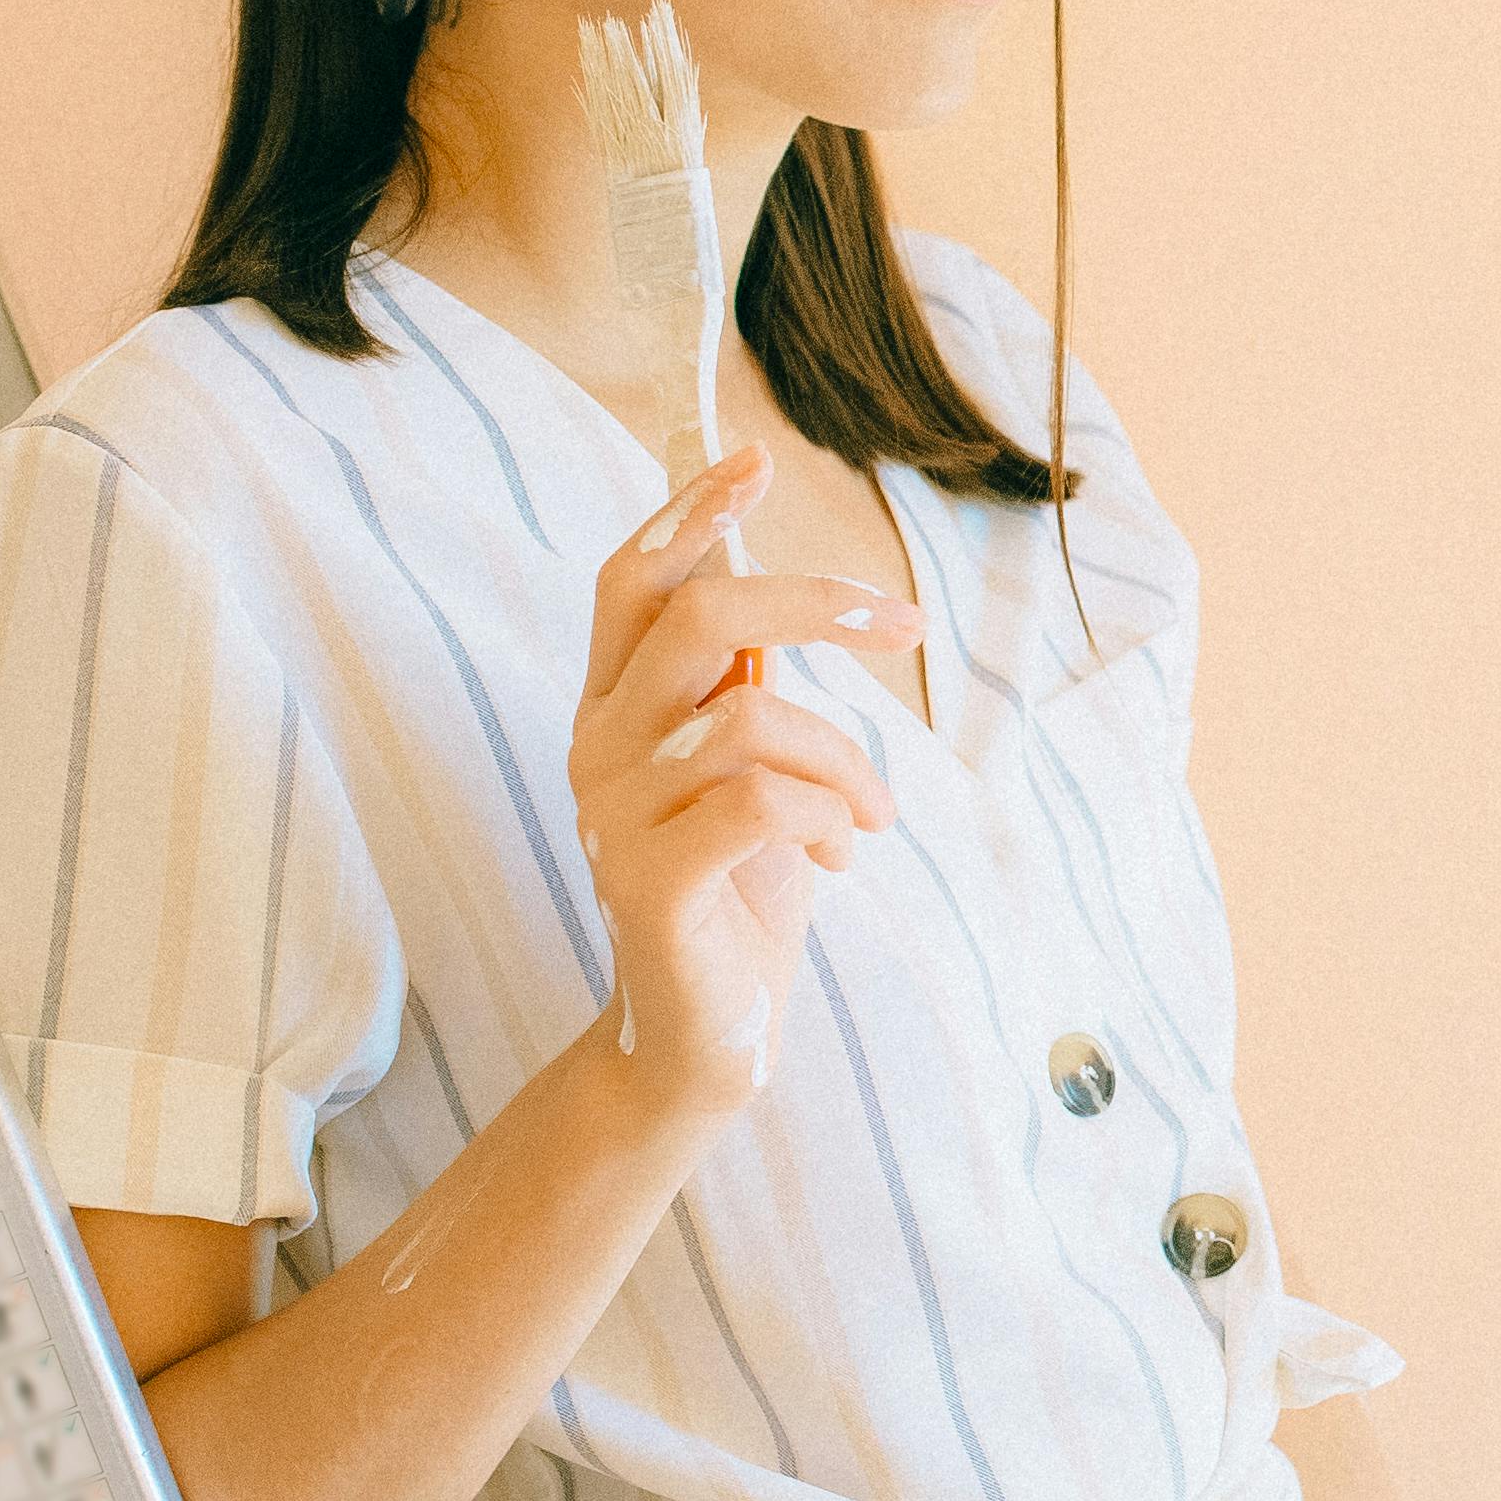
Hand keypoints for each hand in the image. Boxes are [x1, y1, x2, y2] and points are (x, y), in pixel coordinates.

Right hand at [565, 440, 911, 1111]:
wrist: (708, 1039)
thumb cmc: (742, 895)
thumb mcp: (753, 773)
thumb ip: (749, 689)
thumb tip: (788, 593)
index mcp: (614, 709)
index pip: (633, 580)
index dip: (690, 511)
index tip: (757, 461)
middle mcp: (597, 747)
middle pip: (701, 614)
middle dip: (817, 605)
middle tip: (903, 627)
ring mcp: (613, 813)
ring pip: (754, 716)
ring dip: (846, 762)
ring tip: (870, 819)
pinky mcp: (648, 880)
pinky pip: (762, 802)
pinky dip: (828, 819)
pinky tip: (839, 860)